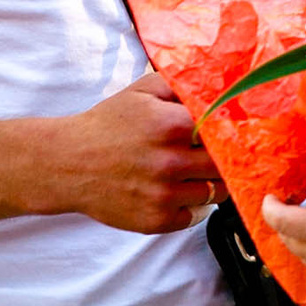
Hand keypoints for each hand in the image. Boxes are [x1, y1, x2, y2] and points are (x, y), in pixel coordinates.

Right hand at [46, 72, 224, 234]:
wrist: (67, 164)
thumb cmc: (107, 125)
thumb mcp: (142, 91)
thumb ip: (181, 85)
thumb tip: (220, 88)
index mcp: (171, 125)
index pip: (226, 130)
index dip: (234, 132)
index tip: (239, 133)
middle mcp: (170, 161)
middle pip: (226, 164)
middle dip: (227, 159)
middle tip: (223, 154)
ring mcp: (163, 194)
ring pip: (215, 193)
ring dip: (213, 183)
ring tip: (200, 172)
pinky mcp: (155, 220)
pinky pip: (195, 216)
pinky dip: (194, 206)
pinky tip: (181, 191)